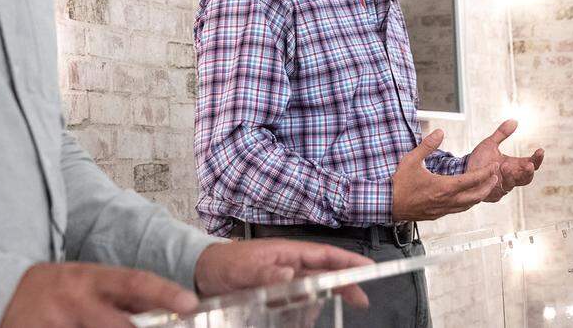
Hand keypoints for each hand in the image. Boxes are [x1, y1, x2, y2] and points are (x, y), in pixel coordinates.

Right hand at [0, 262, 197, 327]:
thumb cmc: (53, 290)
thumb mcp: (87, 282)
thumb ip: (122, 293)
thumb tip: (166, 301)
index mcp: (89, 278)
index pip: (135, 281)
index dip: (164, 293)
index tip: (190, 303)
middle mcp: (73, 297)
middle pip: (119, 324)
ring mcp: (54, 321)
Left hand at [195, 238, 372, 307]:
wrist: (204, 273)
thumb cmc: (224, 264)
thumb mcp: (243, 270)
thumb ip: (266, 274)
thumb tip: (292, 276)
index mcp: (288, 252)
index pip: (325, 255)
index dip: (348, 262)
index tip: (369, 269)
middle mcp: (291, 264)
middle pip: (326, 273)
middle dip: (345, 284)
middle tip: (362, 301)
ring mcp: (285, 279)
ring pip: (314, 289)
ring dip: (325, 299)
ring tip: (327, 313)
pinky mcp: (277, 293)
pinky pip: (298, 302)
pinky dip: (305, 310)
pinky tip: (306, 320)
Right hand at [392, 129, 499, 221]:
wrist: (387, 204)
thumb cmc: (399, 182)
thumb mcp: (411, 159)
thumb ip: (427, 145)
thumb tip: (440, 131)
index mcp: (443, 186)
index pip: (471, 179)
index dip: (486, 172)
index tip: (494, 165)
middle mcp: (447, 201)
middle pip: (476, 196)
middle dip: (488, 185)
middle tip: (495, 176)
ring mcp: (443, 209)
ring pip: (468, 205)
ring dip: (479, 195)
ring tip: (485, 186)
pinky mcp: (437, 214)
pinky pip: (458, 209)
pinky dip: (467, 202)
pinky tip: (466, 196)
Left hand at [466, 119, 544, 202]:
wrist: (464, 170)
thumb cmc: (480, 158)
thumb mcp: (490, 143)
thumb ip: (502, 133)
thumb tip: (514, 120)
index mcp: (514, 165)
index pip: (531, 163)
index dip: (537, 159)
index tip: (540, 150)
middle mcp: (511, 177)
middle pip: (526, 178)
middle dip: (529, 172)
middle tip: (529, 164)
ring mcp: (503, 186)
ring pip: (513, 184)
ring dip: (511, 176)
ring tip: (505, 166)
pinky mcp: (492, 194)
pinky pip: (498, 191)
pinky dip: (497, 184)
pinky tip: (494, 177)